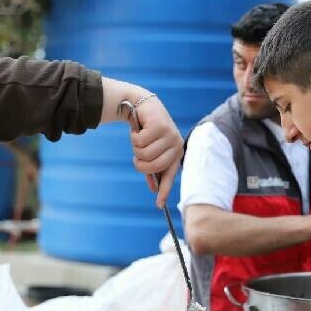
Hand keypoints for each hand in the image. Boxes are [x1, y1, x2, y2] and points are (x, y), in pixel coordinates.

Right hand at [100, 77, 183, 207]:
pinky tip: (138, 129)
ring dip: (136, 148)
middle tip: (136, 155)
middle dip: (139, 163)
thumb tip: (153, 189)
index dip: (164, 190)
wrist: (142, 105)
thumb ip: (152, 168)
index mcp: (176, 153)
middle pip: (153, 166)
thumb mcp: (150, 150)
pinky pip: (140, 142)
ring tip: (139, 138)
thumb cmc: (146, 130)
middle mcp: (176, 144)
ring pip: (145, 154)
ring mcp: (170, 135)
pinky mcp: (160, 126)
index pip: (170, 175)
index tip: (159, 205)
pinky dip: (134, 137)